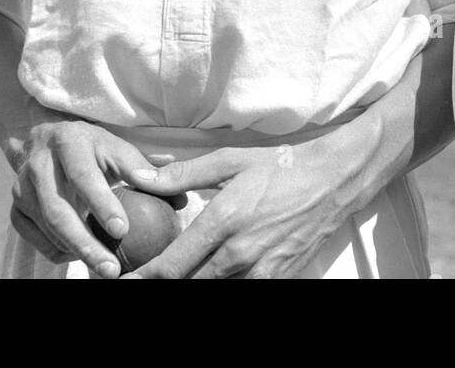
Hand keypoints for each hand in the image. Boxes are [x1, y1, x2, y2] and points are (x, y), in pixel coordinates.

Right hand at [8, 118, 162, 278]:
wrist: (43, 138)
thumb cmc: (92, 147)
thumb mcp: (117, 147)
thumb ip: (145, 169)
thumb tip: (181, 195)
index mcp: (69, 142)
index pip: (83, 175)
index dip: (101, 204)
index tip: (123, 230)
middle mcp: (39, 164)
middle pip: (59, 211)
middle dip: (85, 243)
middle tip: (111, 268)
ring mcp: (22, 188)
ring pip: (46, 228)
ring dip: (75, 251)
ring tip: (103, 267)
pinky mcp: (15, 208)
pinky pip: (35, 238)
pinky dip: (57, 251)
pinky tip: (80, 256)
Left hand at [122, 137, 359, 278]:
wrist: (333, 181)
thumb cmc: (281, 167)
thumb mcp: (230, 160)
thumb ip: (183, 174)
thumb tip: (142, 178)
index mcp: (224, 221)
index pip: (170, 266)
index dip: (142, 279)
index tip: (121, 281)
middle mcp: (240, 254)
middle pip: (187, 286)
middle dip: (161, 286)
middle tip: (142, 281)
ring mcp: (261, 272)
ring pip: (214, 292)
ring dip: (193, 284)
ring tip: (177, 276)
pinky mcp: (278, 280)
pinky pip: (242, 293)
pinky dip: (222, 286)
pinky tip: (212, 274)